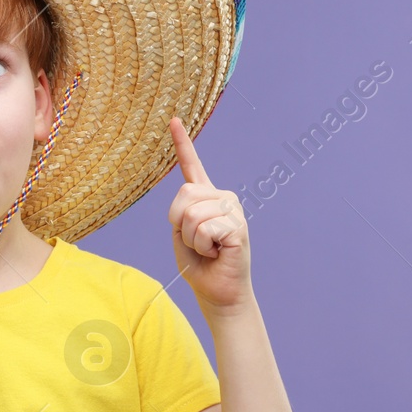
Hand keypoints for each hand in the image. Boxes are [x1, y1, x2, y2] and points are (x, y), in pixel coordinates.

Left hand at [166, 117, 252, 310]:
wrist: (217, 292)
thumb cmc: (199, 265)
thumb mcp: (181, 234)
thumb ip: (182, 212)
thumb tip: (190, 197)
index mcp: (205, 197)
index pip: (191, 166)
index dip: (182, 143)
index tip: (173, 120)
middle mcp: (222, 197)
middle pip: (184, 195)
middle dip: (180, 224)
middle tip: (197, 242)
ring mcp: (233, 210)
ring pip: (192, 215)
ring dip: (192, 239)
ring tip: (209, 248)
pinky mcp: (238, 226)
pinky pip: (206, 229)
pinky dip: (203, 245)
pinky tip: (218, 252)